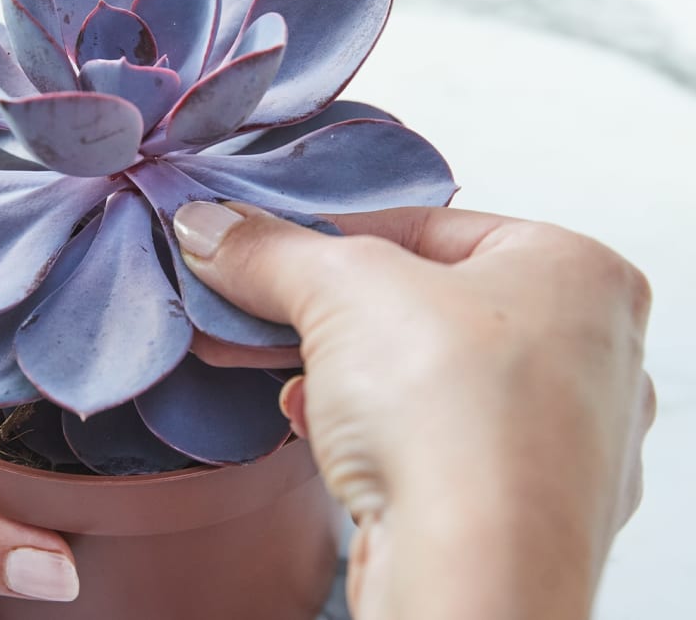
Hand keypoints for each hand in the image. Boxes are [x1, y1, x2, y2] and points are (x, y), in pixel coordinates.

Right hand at [174, 202, 653, 619]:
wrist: (471, 574)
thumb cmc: (455, 420)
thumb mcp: (341, 290)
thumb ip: (271, 250)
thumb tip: (215, 229)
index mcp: (576, 272)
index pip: (429, 225)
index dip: (336, 235)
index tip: (273, 249)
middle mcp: (585, 353)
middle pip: (421, 305)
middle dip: (328, 313)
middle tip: (265, 308)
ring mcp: (556, 435)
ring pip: (421, 377)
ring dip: (340, 374)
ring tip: (285, 373)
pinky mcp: (513, 500)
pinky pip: (428, 439)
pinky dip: (369, 429)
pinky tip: (320, 427)